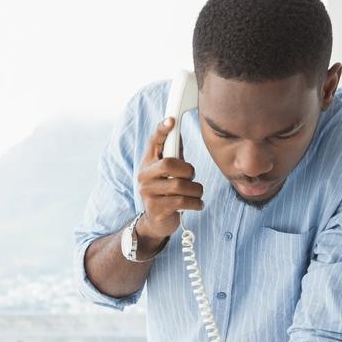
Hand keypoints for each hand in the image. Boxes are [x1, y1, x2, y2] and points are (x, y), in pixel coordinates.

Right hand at [136, 117, 203, 240]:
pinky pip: (182, 201)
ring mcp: (148, 193)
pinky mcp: (156, 208)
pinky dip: (196, 203)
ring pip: (180, 185)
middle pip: (169, 164)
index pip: (153, 142)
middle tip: (191, 177)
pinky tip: (197, 204)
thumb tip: (177, 130)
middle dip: (188, 170)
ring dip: (196, 190)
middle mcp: (144, 176)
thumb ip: (174, 153)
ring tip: (196, 194)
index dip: (162, 130)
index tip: (171, 120)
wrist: (157, 222)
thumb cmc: (167, 192)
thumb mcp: (170, 172)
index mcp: (148, 163)